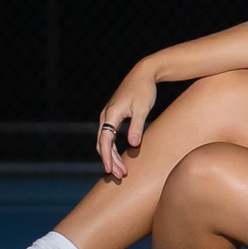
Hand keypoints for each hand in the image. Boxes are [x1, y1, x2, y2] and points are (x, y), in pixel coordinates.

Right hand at [96, 60, 158, 178]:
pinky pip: (109, 135)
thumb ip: (137, 127)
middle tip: (120, 175)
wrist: (143, 73)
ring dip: (112, 156)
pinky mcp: (114, 115)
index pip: (105, 140)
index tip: (109, 170)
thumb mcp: (142, 109)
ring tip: (122, 170)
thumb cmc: (144, 90)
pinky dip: (113, 148)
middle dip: (110, 160)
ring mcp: (108, 115)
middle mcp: (106, 115)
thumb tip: (133, 145)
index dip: (107, 157)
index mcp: (111, 114)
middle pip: (103, 143)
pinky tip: (120, 156)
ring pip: (105, 141)